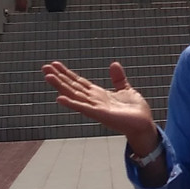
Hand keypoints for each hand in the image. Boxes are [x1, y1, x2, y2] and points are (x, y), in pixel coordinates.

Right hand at [42, 61, 157, 154]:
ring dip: (60, 86)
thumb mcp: (126, 89)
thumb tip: (114, 64)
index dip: (67, 73)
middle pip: (72, 87)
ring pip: (74, 95)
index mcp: (98, 95)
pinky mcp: (100, 115)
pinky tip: (59, 98)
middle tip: (44, 67)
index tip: (55, 64)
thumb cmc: (135, 111)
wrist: (144, 124)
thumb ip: (118, 79)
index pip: (79, 82)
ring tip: (48, 77)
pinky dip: (71, 103)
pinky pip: (83, 108)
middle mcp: (93, 101)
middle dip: (59, 77)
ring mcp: (95, 108)